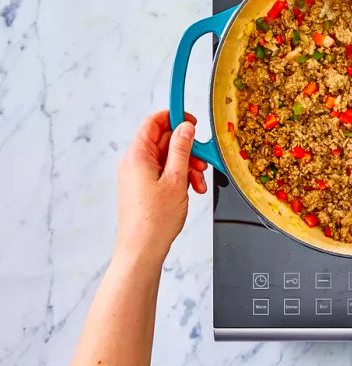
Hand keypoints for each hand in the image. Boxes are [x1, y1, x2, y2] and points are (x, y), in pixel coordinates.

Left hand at [116, 110, 207, 264]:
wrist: (142, 249)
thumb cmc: (154, 220)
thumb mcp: (175, 178)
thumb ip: (181, 149)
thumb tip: (185, 127)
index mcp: (138, 156)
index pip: (153, 122)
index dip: (174, 117)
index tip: (192, 121)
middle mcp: (135, 162)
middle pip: (163, 140)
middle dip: (187, 149)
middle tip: (202, 161)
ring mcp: (138, 175)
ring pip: (167, 158)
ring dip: (187, 165)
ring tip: (197, 182)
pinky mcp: (143, 186)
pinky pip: (165, 172)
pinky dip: (180, 176)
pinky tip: (191, 189)